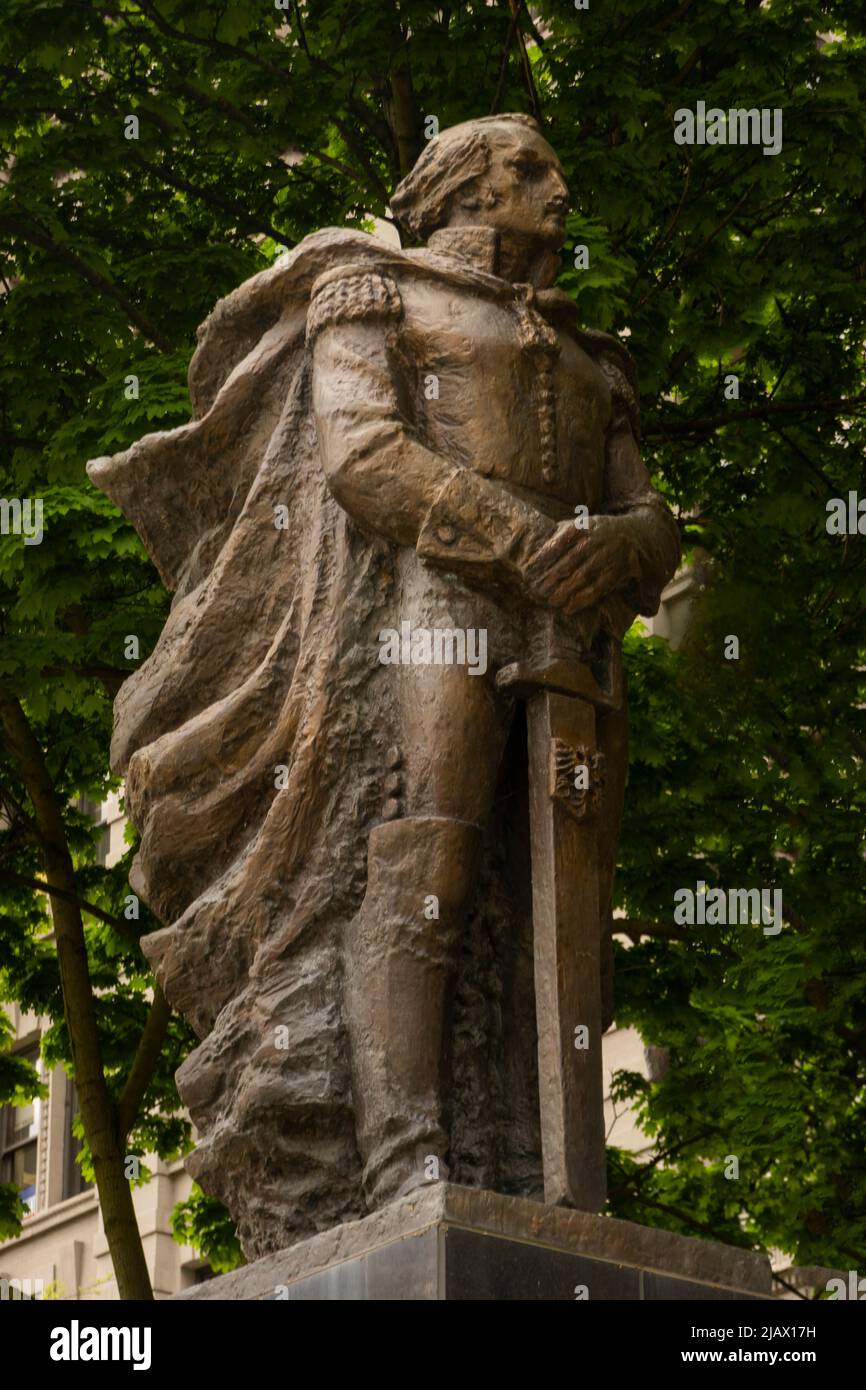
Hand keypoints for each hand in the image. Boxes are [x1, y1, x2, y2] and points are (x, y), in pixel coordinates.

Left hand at [521, 514, 638, 614]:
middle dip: (552, 577)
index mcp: (583, 527)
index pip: (559, 542)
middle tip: (537, 590)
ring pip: (583, 576)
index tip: (529, 569)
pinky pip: (597, 589)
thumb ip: (560, 533)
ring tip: (551, 601)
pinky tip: (568, 608)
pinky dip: (582, 600)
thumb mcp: (581, 524)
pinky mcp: (616, 572)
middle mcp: (596, 540)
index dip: (543, 557)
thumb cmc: (597, 532)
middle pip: (570, 561)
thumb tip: (534, 549)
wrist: (634, 535)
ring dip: (565, 591)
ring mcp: (608, 556)